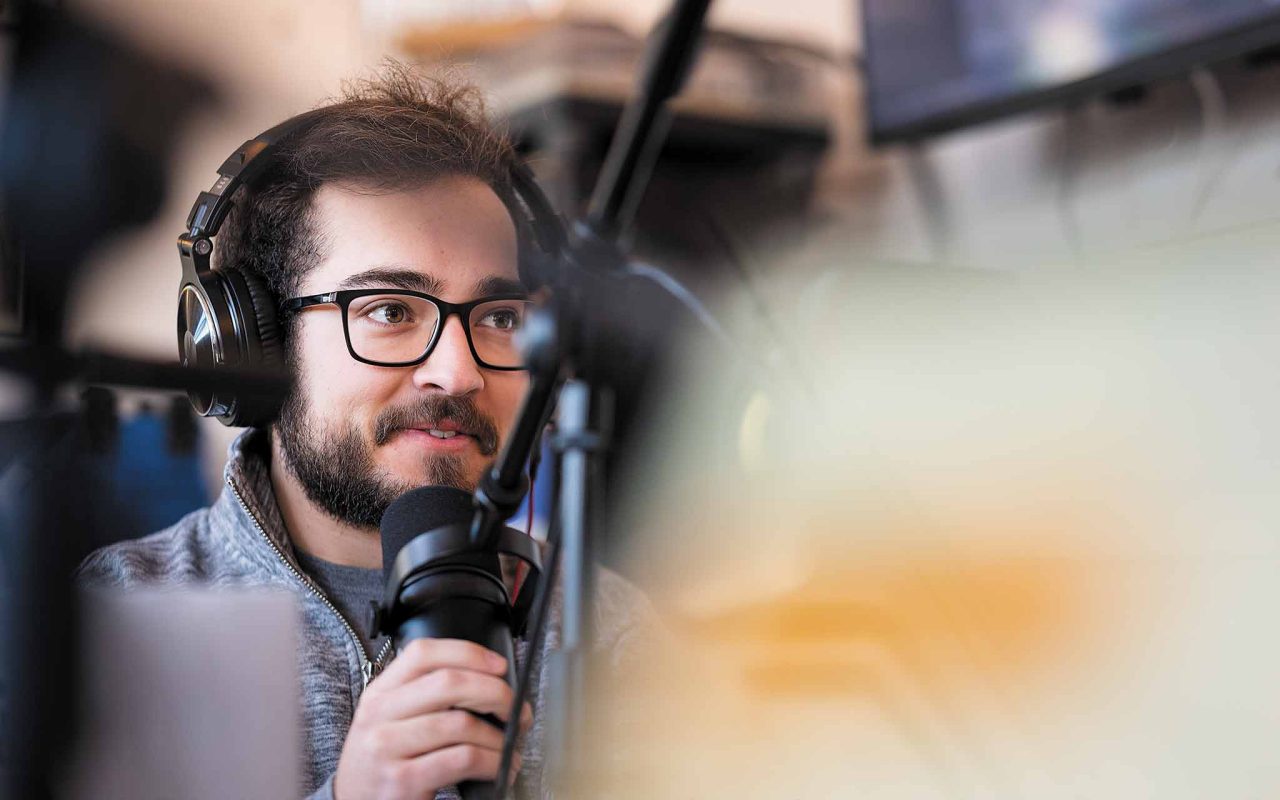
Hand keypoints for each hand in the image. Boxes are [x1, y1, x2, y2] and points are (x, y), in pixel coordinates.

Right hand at [332, 638, 531, 799]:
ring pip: (461, 724)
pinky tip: (499, 766)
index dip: (468, 653)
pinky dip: (491, 761)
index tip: (499, 666)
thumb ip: (424, 695)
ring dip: (498, 736)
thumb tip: (488, 680)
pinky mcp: (403, 780)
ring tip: (508, 746)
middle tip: (515, 709)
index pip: (423, 653)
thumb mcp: (390, 718)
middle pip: (449, 683)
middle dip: (495, 693)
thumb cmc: (383, 760)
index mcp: (380, 692)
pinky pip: (462, 759)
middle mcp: (380, 714)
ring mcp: (388, 747)